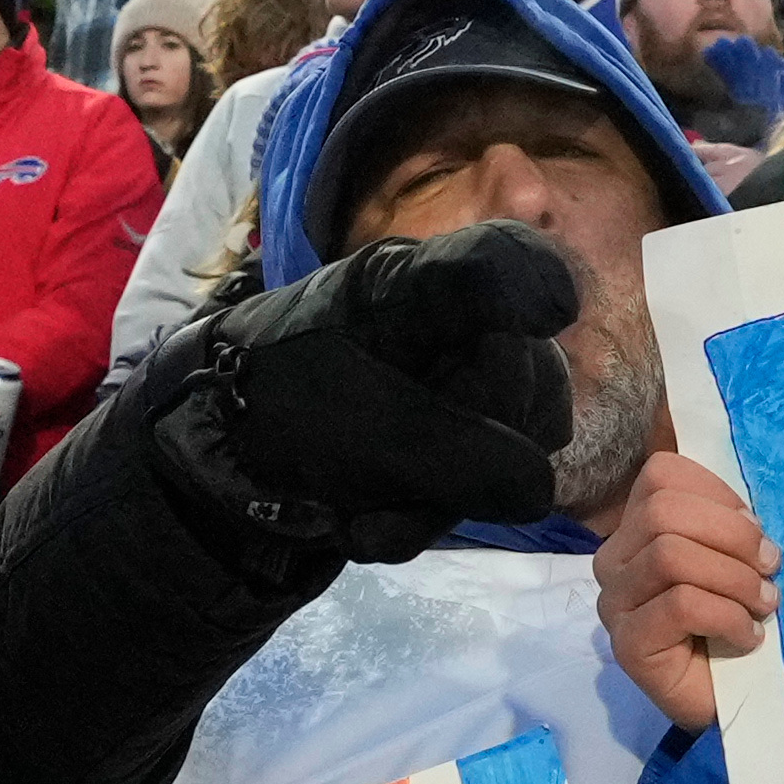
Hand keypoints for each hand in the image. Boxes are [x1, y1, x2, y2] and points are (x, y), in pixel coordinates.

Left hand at [161, 221, 576, 563]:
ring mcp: (462, 380)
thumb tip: (539, 488)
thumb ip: (454, 457)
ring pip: (514, 445)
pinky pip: (484, 483)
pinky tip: (368, 519)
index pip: (491, 264)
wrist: (224, 459)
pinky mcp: (458, 436)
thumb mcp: (358, 435)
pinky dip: (422, 517)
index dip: (534, 283)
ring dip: (440, 499)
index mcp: (410, 289)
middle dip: (472, 450)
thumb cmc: (279, 411)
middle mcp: (453, 324)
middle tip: (401, 475)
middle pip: (526, 382)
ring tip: (367, 505)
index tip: (559, 312)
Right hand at [596, 447, 778, 734]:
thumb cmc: (738, 624)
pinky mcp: (627, 645)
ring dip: (734, 578)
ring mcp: (614, 604)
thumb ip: (731, 524)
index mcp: (637, 528)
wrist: (735, 704)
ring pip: (671, 555)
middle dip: (733, 536)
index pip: (662, 474)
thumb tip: (752, 512)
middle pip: (665, 512)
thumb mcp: (738, 560)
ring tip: (764, 604)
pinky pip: (680, 605)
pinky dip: (728, 616)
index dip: (719, 494)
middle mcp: (613, 561)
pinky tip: (748, 637)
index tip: (757, 532)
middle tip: (771, 569)